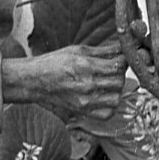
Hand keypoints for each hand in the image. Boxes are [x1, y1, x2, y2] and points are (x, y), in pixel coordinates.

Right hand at [1, 41, 126, 119]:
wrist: (34, 81)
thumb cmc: (54, 62)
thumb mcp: (78, 50)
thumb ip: (104, 50)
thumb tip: (124, 46)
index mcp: (86, 66)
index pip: (118, 65)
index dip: (124, 60)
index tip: (120, 58)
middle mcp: (87, 85)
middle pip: (119, 81)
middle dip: (119, 74)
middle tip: (113, 69)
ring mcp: (85, 101)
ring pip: (116, 98)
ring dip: (116, 90)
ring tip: (108, 83)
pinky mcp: (82, 111)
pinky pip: (107, 113)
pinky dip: (110, 106)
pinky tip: (104, 97)